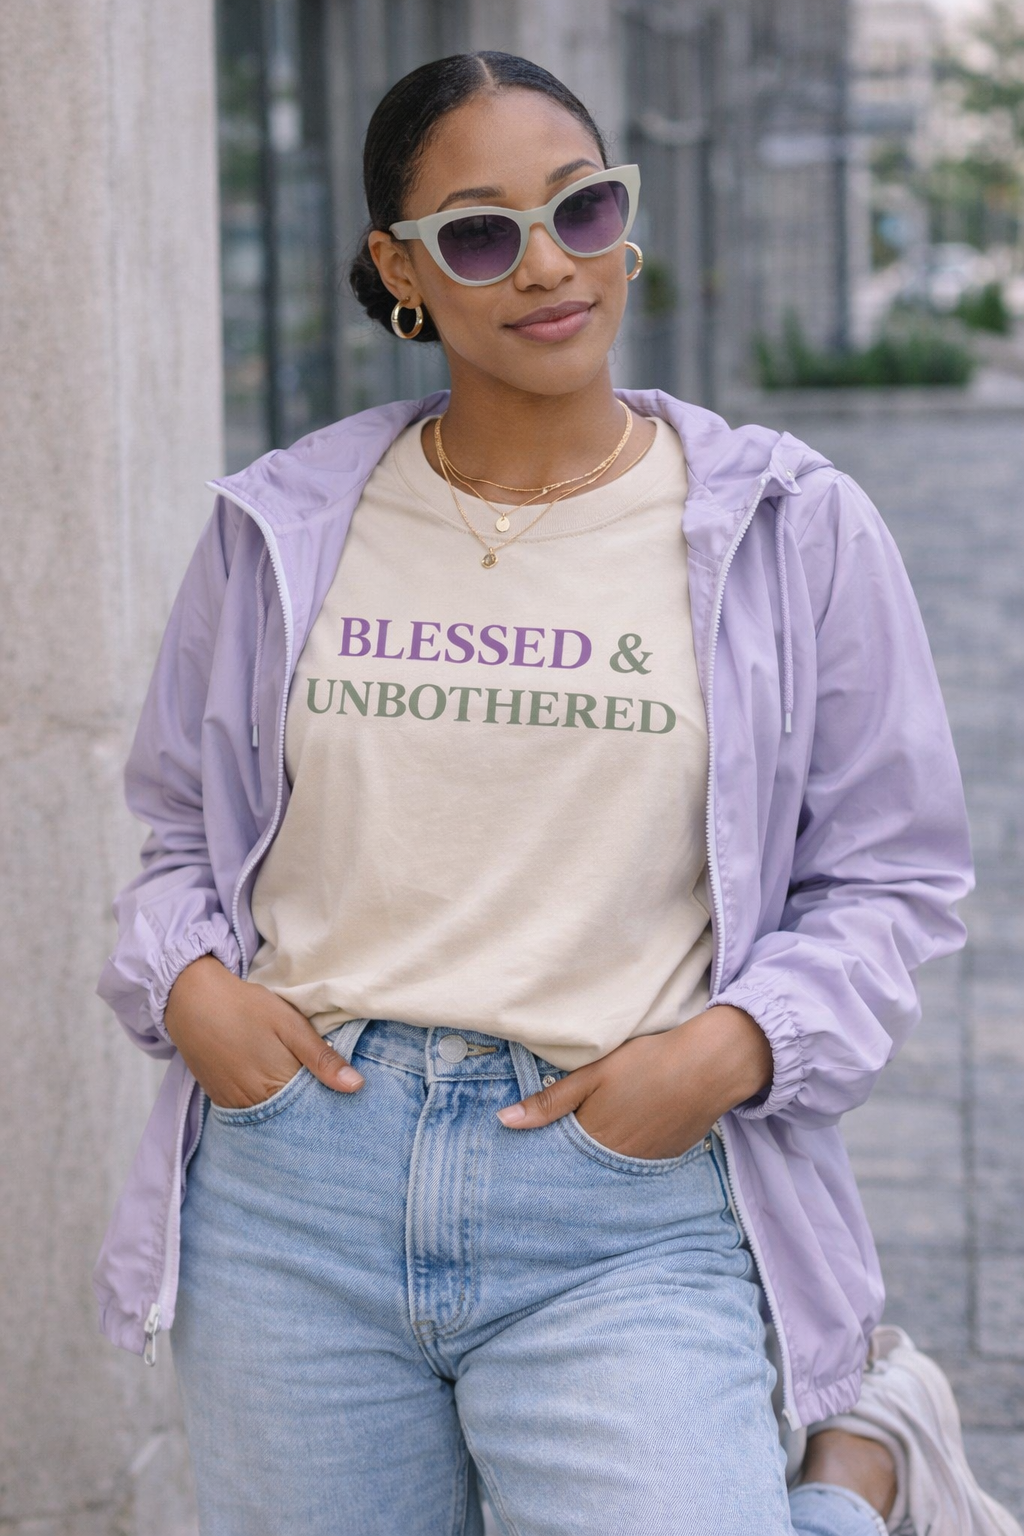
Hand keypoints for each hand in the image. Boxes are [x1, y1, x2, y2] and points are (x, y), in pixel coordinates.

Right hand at [164, 955, 363, 1108]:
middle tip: (324, 1092)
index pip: (313, 1110)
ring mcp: (234, 1104)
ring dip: (286, 1108)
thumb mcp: (290, 1024)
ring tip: (300, 1089)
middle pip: (291, 1117)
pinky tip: (273, 1088)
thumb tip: (356, 1086)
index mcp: (277, 1086)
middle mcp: (254, 1104)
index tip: (343, 1096)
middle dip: (309, 1108)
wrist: (191, 999)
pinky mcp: (219, 1099)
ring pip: (270, 1116)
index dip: (329, 1102)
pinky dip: (264, 1103)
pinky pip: (249, 1111)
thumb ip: (322, 1058)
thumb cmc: (246, 1007)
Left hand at [495, 1006, 772, 1159]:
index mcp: (594, 1140)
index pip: (559, 1159)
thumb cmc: (647, 1063)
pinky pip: (638, 1164)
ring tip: (591, 1145)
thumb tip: (503, 1121)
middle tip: (554, 1156)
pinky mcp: (669, 1157)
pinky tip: (627, 1136)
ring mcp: (647, 1163)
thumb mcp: (592, 1074)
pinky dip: (627, 1155)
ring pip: (611, 1167)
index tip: (527, 1158)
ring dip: (598, 1160)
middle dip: (569, 1162)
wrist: (710, 1066)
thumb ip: (548, 1101)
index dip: (544, 1154)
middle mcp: (618, 1161)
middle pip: (584, 1167)